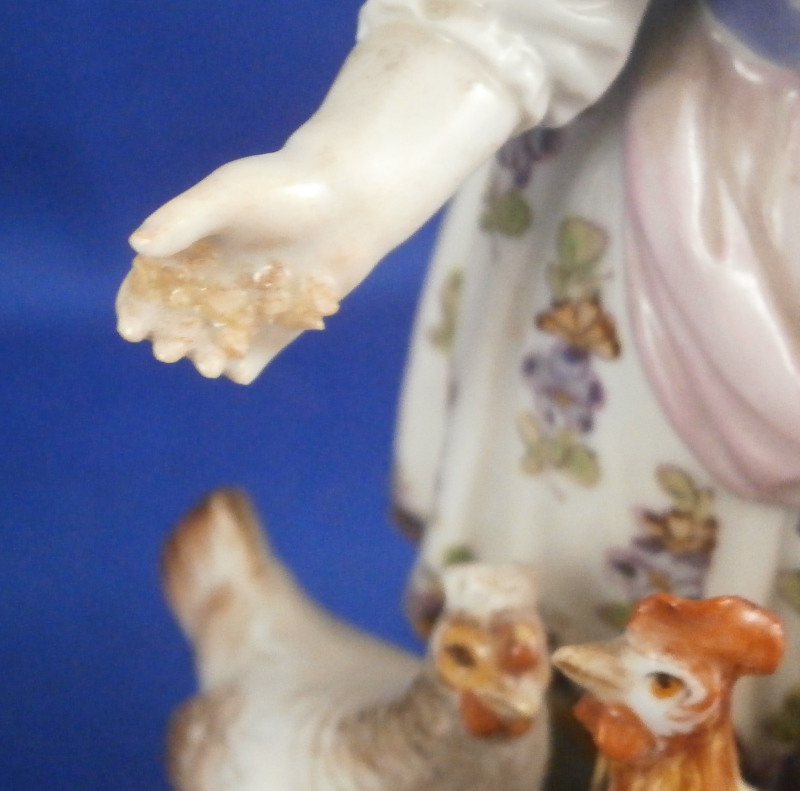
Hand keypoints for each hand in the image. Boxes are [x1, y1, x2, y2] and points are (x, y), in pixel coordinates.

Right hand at [117, 151, 362, 383]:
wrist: (349, 199)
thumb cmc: (282, 186)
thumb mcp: (227, 195)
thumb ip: (184, 220)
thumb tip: (139, 247)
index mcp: (192, 249)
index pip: (152, 284)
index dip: (138, 307)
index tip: (133, 329)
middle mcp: (216, 280)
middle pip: (182, 320)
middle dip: (172, 339)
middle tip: (170, 353)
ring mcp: (250, 304)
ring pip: (219, 340)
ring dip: (208, 356)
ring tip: (208, 365)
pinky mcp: (283, 320)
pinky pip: (260, 351)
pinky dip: (249, 363)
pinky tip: (241, 370)